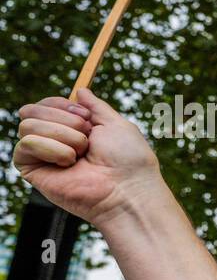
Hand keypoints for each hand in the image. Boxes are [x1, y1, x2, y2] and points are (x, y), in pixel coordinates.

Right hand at [14, 88, 162, 226]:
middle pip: (30, 111)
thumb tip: (80, 90)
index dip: (61, 104)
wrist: (127, 189)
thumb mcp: (116, 124)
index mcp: (72, 130)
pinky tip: (69, 162)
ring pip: (27, 125)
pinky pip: (25, 145)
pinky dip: (51, 148)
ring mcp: (42, 156)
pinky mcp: (32, 171)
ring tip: (81, 154)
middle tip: (87, 137)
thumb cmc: (129, 160)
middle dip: (62, 119)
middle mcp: (54, 141)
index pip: (46, 104)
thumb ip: (96, 107)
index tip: (86, 117)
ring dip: (62, 135)